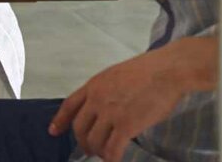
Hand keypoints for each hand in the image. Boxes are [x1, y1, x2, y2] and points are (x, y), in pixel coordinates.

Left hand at [49, 44, 190, 160]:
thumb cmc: (150, 69)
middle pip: (79, 127)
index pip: (69, 105)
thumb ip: (106, 90)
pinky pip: (113, 148)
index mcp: (94, 85)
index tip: (54, 131)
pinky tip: (114, 160)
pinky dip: (111, 158)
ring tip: (104, 154)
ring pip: (94, 140)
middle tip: (89, 149)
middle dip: (82, 141)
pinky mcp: (126, 125)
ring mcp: (110, 113)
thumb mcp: (117, 74)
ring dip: (97, 151)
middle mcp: (97, 100)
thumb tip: (105, 106)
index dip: (60, 120)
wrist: (167, 71)